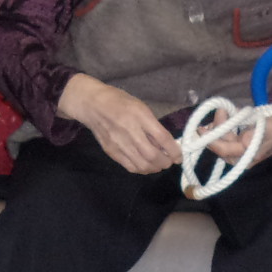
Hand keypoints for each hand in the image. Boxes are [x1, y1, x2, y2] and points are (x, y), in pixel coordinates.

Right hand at [57, 74, 181, 173]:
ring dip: (155, 168)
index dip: (174, 150)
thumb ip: (153, 125)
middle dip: (165, 162)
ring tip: (159, 164)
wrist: (92, 105)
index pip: (162, 138)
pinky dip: (142, 169)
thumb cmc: (120, 102)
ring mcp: (119, 143)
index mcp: (139, 115)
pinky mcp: (111, 151)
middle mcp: (129, 130)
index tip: (179, 155)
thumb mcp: (141, 107)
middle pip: (152, 155)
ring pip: (142, 165)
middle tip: (169, 161)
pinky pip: (130, 167)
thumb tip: (167, 144)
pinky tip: (146, 165)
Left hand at [203, 113, 271, 164]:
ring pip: (220, 139)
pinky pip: (224, 136)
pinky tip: (227, 115)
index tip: (202, 128)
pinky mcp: (238, 144)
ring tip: (226, 110)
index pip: (224, 150)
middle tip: (222, 110)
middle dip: (216, 128)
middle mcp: (240, 157)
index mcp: (247, 156)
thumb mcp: (271, 127)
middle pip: (219, 144)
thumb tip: (244, 140)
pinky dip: (223, 125)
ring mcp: (238, 151)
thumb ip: (258, 133)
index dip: (212, 140)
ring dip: (220, 124)